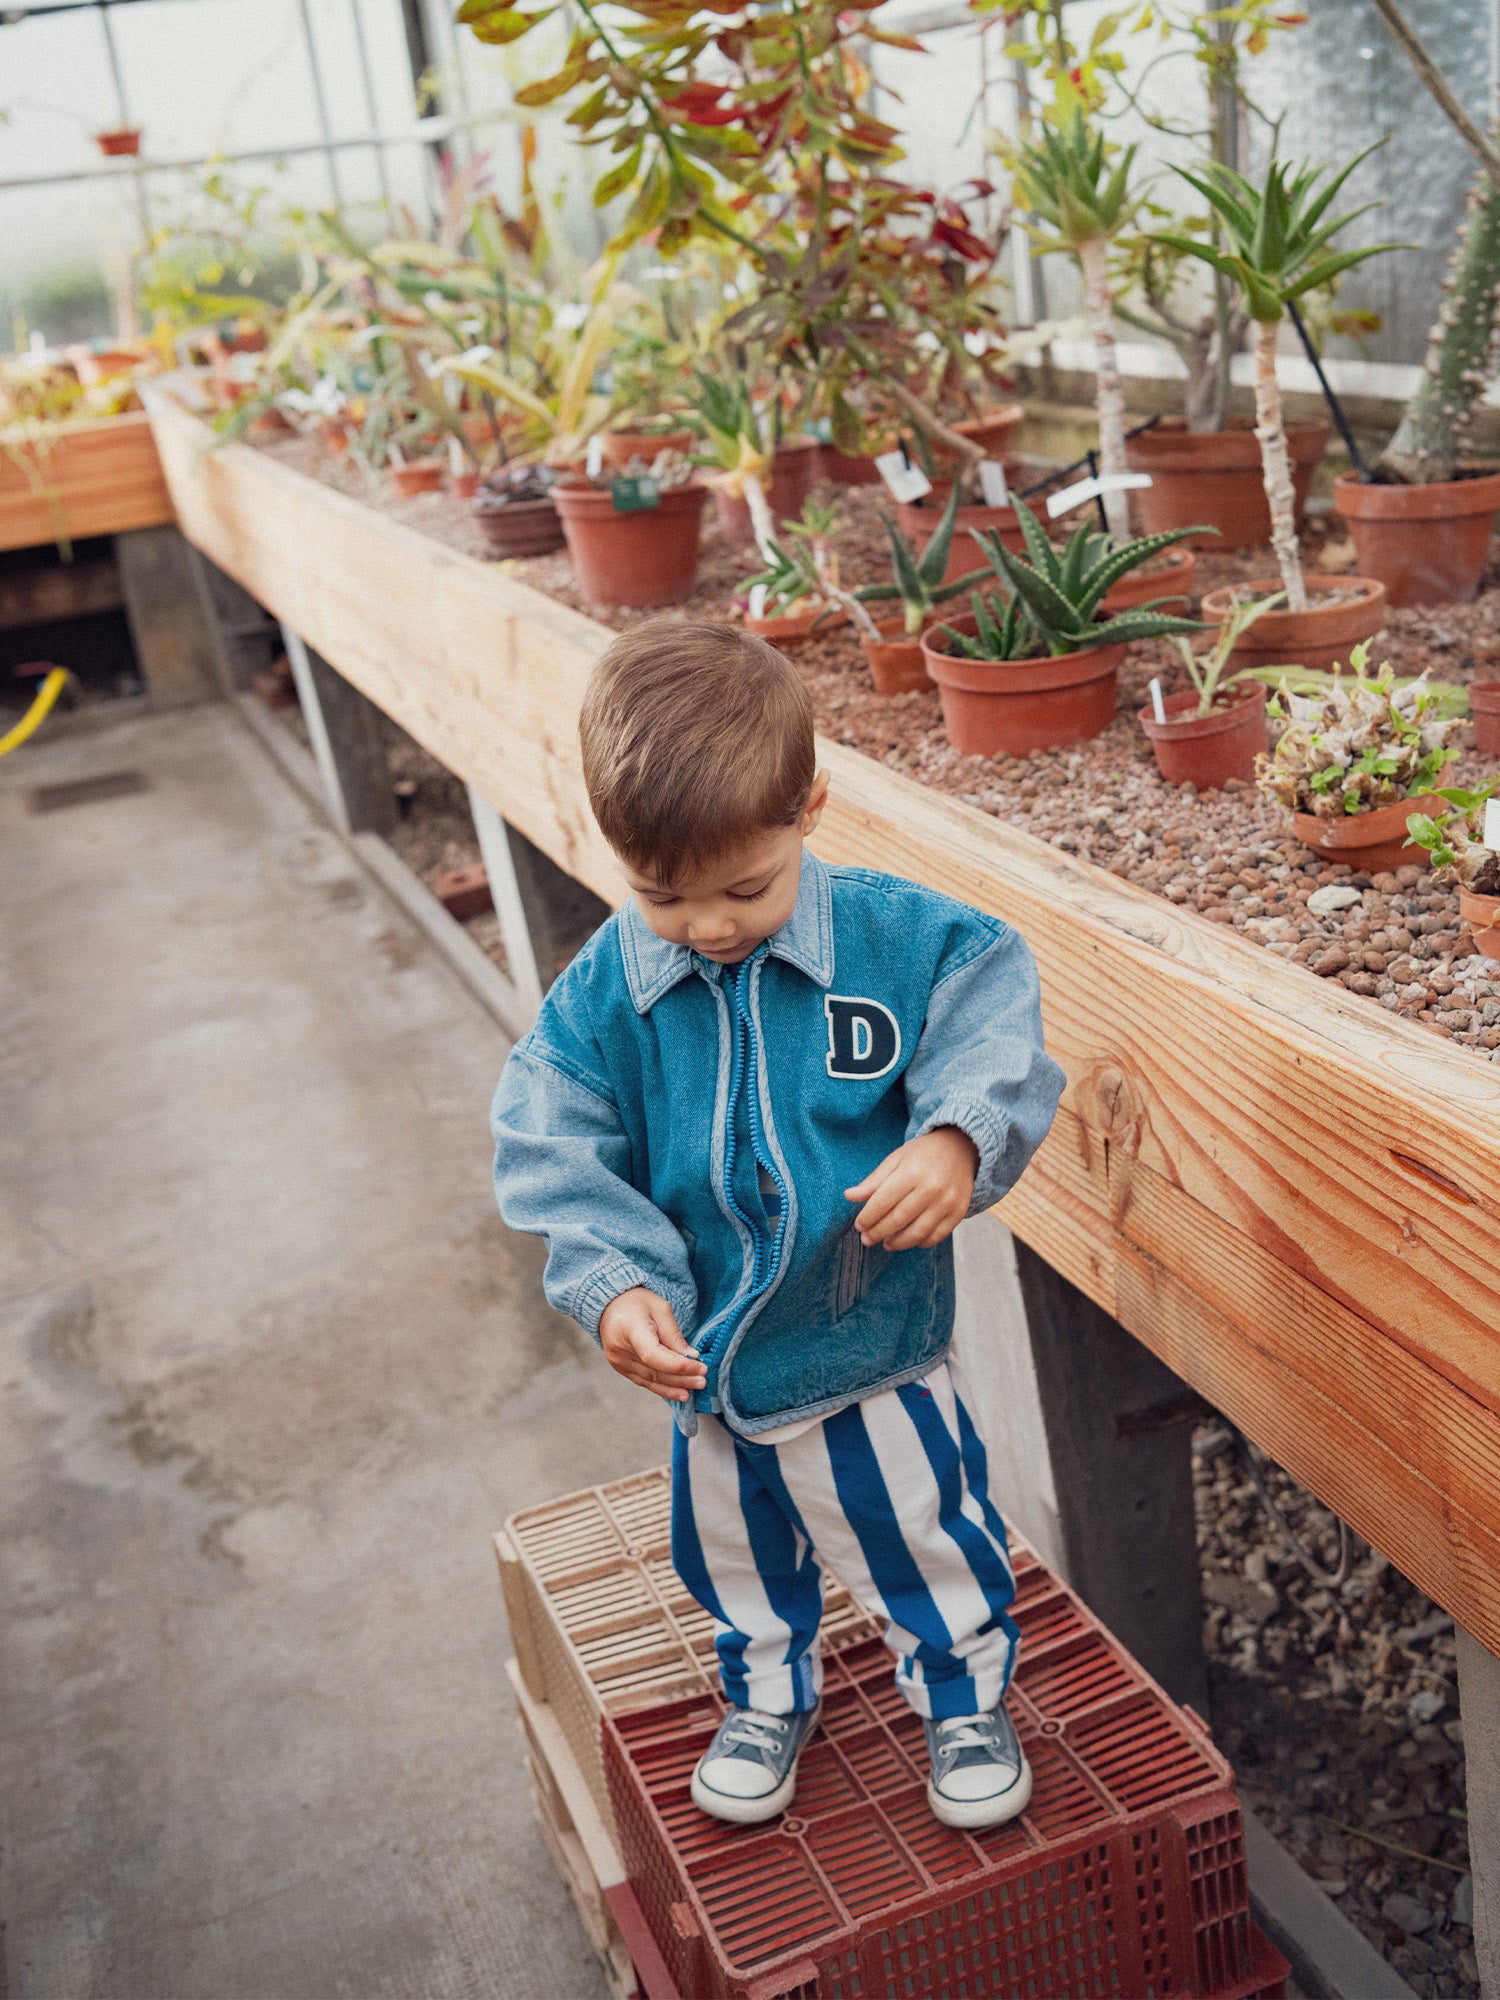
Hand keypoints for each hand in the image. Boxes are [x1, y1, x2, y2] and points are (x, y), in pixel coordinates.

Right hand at [599, 1288, 706, 1403]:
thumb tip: (691, 1357)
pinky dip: (663, 1388)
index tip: (699, 1367)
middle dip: (682, 1378)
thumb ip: (674, 1335)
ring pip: (651, 1381)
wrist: (610, 1305)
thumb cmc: (637, 1303)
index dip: (677, 1365)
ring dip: (675, 1387)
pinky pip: (644, 1382)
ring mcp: (618, 1362)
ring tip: (695, 1387)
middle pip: (655, 1371)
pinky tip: (679, 1392)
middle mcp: (620, 1350)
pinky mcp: (621, 1369)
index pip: (653, 1355)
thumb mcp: (661, 1309)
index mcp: (630, 1329)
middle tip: (703, 1380)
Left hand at [844, 1126, 977, 1250]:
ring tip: (886, 1243)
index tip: (859, 1226)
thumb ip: (873, 1181)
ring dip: (898, 1242)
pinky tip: (908, 1240)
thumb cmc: (922, 1154)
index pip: (882, 1202)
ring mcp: (947, 1202)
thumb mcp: (895, 1160)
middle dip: (878, 1233)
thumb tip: (849, 1196)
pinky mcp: (958, 1212)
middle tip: (867, 1239)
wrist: (961, 1147)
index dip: (868, 1218)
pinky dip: (920, 1243)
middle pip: (898, 1220)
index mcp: (911, 1172)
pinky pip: (936, 1236)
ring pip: (917, 1233)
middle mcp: (931, 1188)